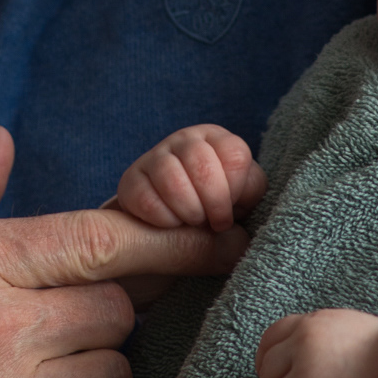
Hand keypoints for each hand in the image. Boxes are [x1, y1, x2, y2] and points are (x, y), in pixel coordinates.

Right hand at [117, 124, 266, 231]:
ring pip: (173, 180)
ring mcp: (157, 156)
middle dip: (213, 203)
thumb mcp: (238, 210)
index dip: (236, 191)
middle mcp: (188, 141)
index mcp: (220, 141)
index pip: (236, 155)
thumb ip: (246, 206)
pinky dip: (163, 220)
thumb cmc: (214, 220)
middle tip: (211, 222)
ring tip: (190, 221)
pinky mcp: (132, 179)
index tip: (230, 213)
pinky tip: (167, 224)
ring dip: (187, 211)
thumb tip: (239, 230)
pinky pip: (147, 199)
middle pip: (204, 166)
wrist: (172, 236)